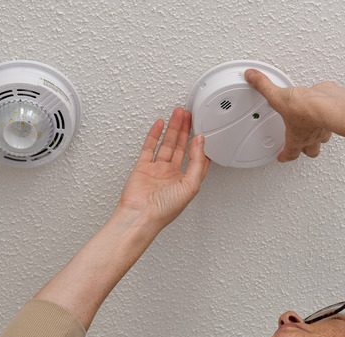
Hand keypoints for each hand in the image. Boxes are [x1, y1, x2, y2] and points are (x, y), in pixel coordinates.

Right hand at [117, 107, 209, 227]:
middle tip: (190, 116)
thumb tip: (201, 143)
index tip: (204, 131)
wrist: (140, 215)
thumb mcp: (191, 186)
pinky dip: (155, 134)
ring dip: (173, 129)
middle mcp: (172, 175)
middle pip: (181, 147)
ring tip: (178, 114)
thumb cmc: (164, 210)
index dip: (201, 145)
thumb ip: (197, 162)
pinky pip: (149, 147)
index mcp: (185, 182)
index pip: (197, 160)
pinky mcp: (143, 167)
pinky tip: (160, 124)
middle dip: (186, 130)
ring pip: (167, 144)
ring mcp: (157, 170)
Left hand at [245, 69, 332, 161]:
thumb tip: (252, 77)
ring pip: (322, 139)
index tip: (282, 157)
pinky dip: (327, 118)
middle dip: (306, 151)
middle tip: (302, 149)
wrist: (327, 104)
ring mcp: (324, 128)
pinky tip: (324, 111)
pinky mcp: (333, 116)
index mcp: (297, 137)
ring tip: (314, 132)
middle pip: (311, 151)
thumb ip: (264, 86)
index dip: (285, 156)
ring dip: (318, 138)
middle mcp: (312, 136)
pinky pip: (330, 120)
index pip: (290, 153)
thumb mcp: (278, 97)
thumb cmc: (305, 109)